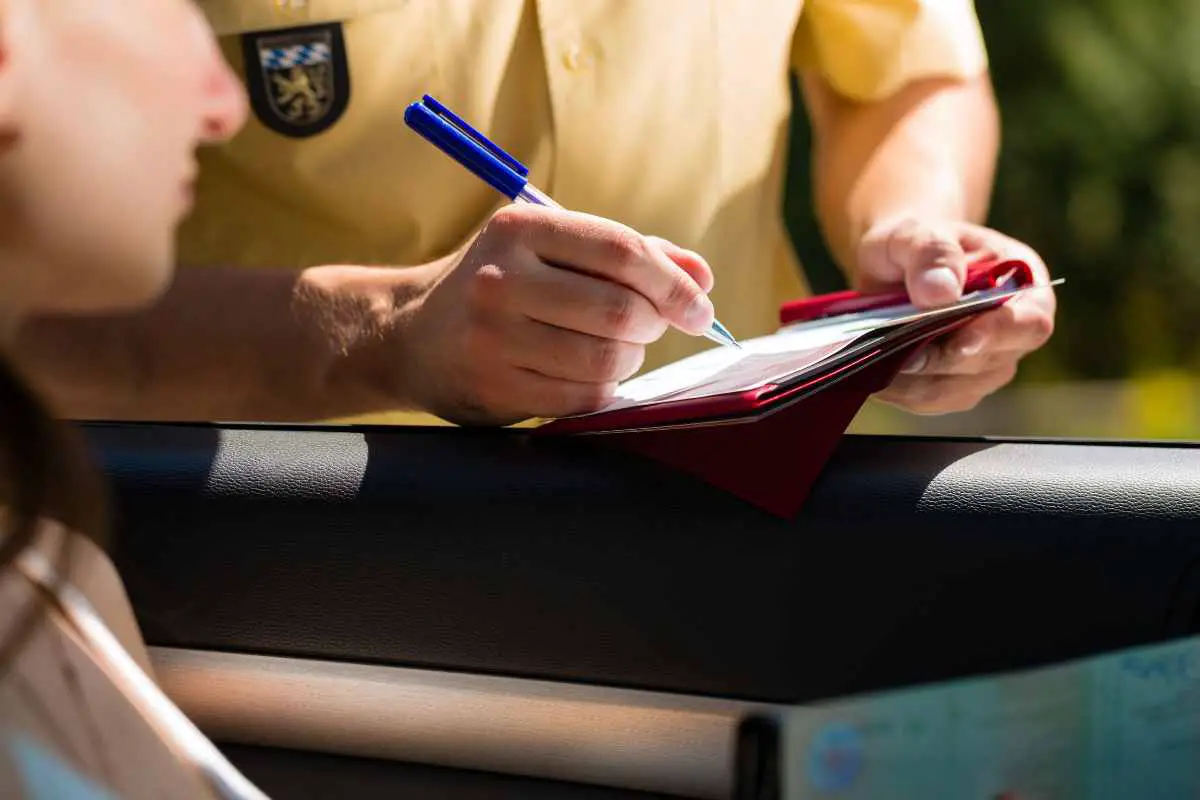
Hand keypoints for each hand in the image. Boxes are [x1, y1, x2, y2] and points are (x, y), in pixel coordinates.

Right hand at [401, 204, 714, 424]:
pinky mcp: (493, 388)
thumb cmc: (504, 286)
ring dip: (629, 359)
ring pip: (604, 358)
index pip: (621, 251)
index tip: (699, 308)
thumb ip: (630, 255)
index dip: (673, 283)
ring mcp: (493, 338)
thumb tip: (702, 277)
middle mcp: (501, 280)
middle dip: (652, 324)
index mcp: (521, 229)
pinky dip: (602, 389)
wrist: (410, 334)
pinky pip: (581, 398)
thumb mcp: (552, 250)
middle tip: (650, 328)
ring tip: (616, 349)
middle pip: (619, 310)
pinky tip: (589, 375)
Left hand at [855, 216, 1056, 414]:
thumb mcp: (916, 233)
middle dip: (943, 361)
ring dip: (917, 382)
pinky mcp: (955, 385)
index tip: (959, 341)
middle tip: (899, 352)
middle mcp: (1014, 330)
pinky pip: (933, 401)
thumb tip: (940, 292)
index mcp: (1023, 284)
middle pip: (993, 363)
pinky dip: (903, 393)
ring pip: (960, 390)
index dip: (998, 335)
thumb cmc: (913, 243)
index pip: (1030, 321)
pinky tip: (877, 377)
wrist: (891, 266)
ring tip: (878, 362)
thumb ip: (932, 253)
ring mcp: (987, 363)